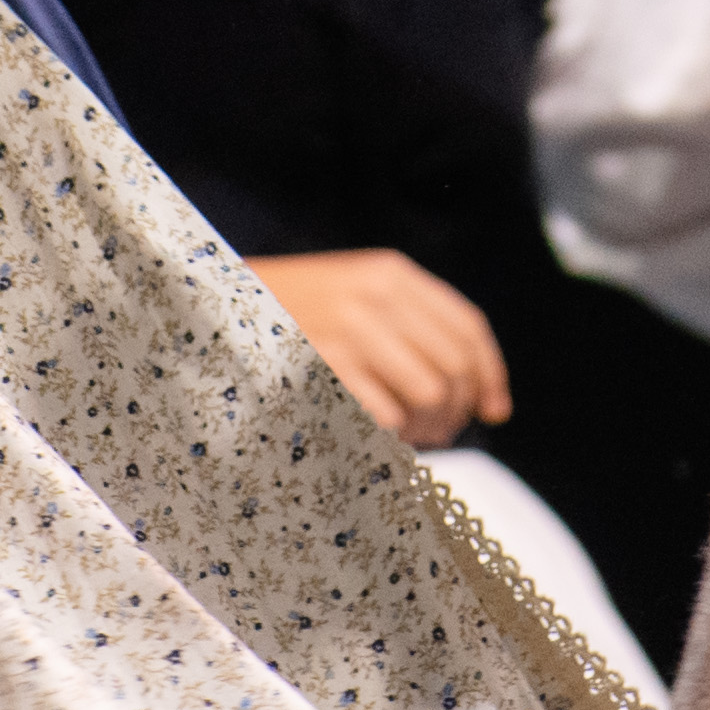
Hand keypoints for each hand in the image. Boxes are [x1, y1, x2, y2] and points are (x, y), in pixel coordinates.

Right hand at [250, 245, 513, 442]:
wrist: (214, 310)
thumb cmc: (294, 314)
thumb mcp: (356, 294)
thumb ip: (413, 323)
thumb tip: (481, 390)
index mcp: (390, 273)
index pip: (467, 327)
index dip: (490, 374)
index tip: (495, 410)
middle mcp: (374, 296)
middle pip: (454, 365)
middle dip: (459, 408)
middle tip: (443, 431)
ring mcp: (346, 331)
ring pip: (428, 393)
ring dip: (429, 427)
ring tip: (411, 436)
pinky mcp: (321, 369)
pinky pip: (386, 416)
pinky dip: (392, 436)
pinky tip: (377, 435)